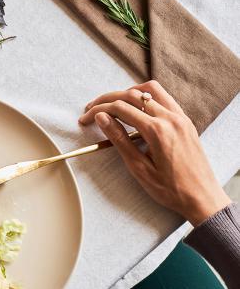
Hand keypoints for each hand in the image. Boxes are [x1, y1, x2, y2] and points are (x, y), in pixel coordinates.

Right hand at [79, 80, 231, 225]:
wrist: (203, 199)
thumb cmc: (172, 189)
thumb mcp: (139, 169)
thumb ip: (119, 139)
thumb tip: (101, 117)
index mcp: (157, 131)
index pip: (120, 108)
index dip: (98, 111)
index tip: (85, 119)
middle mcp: (170, 119)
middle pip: (131, 95)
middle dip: (107, 99)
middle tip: (92, 108)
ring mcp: (180, 118)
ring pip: (149, 90)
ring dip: (128, 92)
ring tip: (114, 104)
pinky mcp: (185, 121)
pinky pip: (164, 98)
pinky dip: (146, 96)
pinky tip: (137, 107)